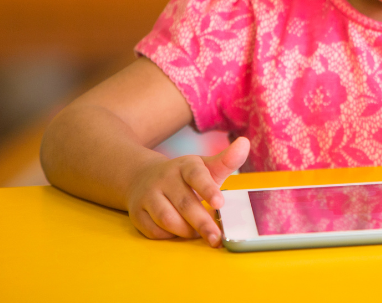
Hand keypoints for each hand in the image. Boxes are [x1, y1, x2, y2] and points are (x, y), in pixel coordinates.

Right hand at [125, 137, 248, 247]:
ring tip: (199, 234)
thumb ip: (226, 160)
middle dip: (202, 223)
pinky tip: (179, 234)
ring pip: (167, 219)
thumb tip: (245, 143)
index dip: (208, 189)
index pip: (196, 175)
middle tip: (216, 237)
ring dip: (185, 231)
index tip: (220, 203)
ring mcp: (148, 196)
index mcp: (185, 166)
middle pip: (184, 203)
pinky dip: (168, 236)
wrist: (143, 177)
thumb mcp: (206, 167)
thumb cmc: (185, 176)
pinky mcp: (136, 213)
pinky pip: (153, 230)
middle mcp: (165, 179)